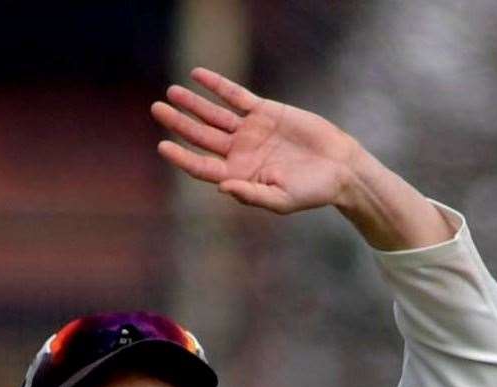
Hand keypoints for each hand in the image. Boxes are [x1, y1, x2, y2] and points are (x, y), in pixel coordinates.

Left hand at [151, 67, 362, 214]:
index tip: (163, 145)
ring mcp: (249, 131)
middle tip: (156, 109)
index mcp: (238, 175)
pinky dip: (217, 86)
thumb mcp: (282, 200)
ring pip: (214, 114)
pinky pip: (235, 96)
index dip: (182, 157)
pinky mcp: (264, 112)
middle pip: (201, 136)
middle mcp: (238, 152)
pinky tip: (198, 75)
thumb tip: (221, 188)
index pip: (201, 166)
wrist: (340, 167)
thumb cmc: (312, 191)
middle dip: (178, 123)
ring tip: (171, 92)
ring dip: (193, 103)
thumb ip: (251, 194)